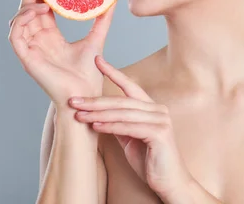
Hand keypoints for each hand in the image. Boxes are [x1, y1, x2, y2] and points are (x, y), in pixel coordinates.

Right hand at [8, 0, 115, 103]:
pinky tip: (38, 11)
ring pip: (19, 20)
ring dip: (28, 5)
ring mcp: (30, 49)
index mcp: (50, 37)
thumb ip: (103, 19)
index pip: (41, 8)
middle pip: (27, 9)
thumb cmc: (89, 74)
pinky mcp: (26, 58)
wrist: (85, 95)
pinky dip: (23, 21)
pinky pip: (16, 35)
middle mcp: (38, 40)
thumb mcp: (96, 38)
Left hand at [67, 56, 193, 201]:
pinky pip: (129, 127)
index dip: (113, 72)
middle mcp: (158, 110)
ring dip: (98, 114)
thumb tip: (97, 114)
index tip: (97, 60)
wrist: (170, 182)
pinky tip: (95, 126)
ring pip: (123, 113)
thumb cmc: (151, 161)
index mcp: (152, 108)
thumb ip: (120, 123)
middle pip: (121, 100)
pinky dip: (110, 126)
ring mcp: (161, 120)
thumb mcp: (131, 138)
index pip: (130, 86)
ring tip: (79, 114)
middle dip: (95, 100)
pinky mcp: (160, 133)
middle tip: (73, 99)